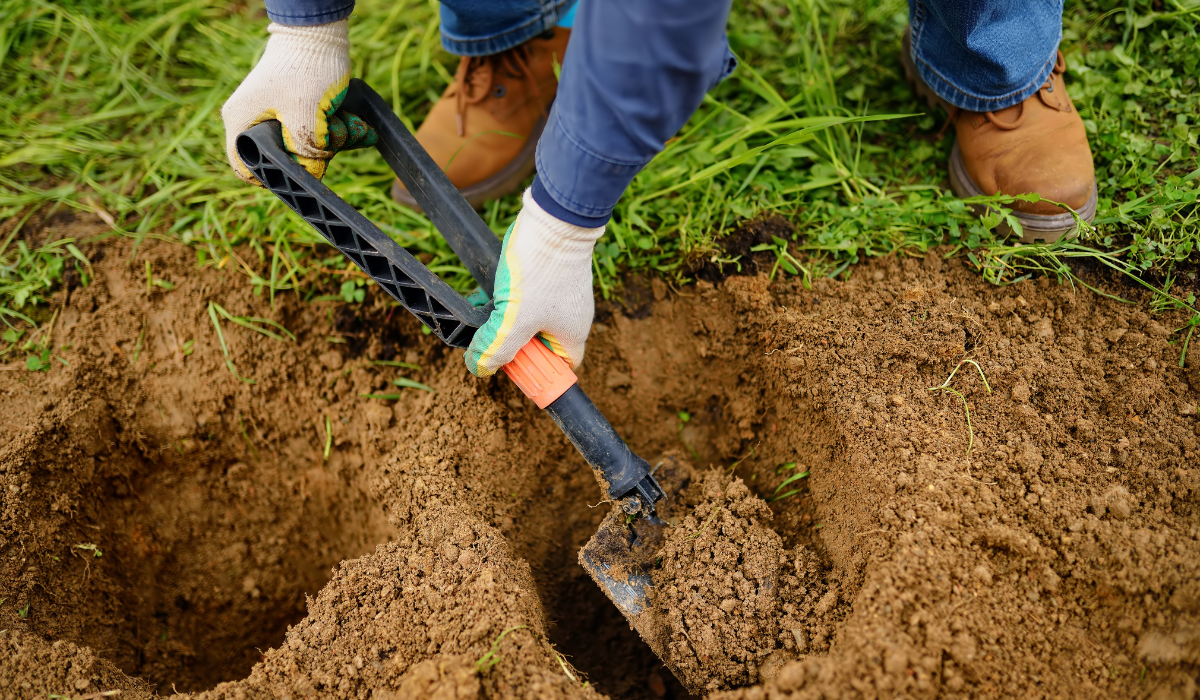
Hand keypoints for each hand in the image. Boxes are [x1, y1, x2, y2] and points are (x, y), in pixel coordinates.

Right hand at [221, 20, 376, 183]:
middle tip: (334, 136)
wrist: (319, 33)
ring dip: (333, 140)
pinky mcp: (296, 109)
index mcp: (242, 123)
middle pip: (284, 158)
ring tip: (350, 123)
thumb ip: (306, 151)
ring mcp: (275, 114)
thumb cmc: (306, 69)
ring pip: (305, 146)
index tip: (300, 176)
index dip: (272, 178)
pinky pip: (317, 131)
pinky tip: (356, 123)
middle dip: (316, 154)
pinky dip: (336, 129)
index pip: (245, 168)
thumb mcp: (307, 117)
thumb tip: (312, 172)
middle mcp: (254, 121)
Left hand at [465, 189, 605, 376]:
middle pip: (539, 343)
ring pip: (528, 319)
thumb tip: (481, 367)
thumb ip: (497, 348)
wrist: (553, 219)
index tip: (512, 366)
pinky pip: (526, 298)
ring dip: (505, 319)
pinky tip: (490, 293)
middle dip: (513, 342)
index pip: (560, 367)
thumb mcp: (515, 319)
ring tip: (487, 312)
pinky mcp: (548, 275)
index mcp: (573, 334)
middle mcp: (570, 316)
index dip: (536, 371)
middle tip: (493, 338)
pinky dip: (508, 299)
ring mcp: (560, 295)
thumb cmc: (542, 271)